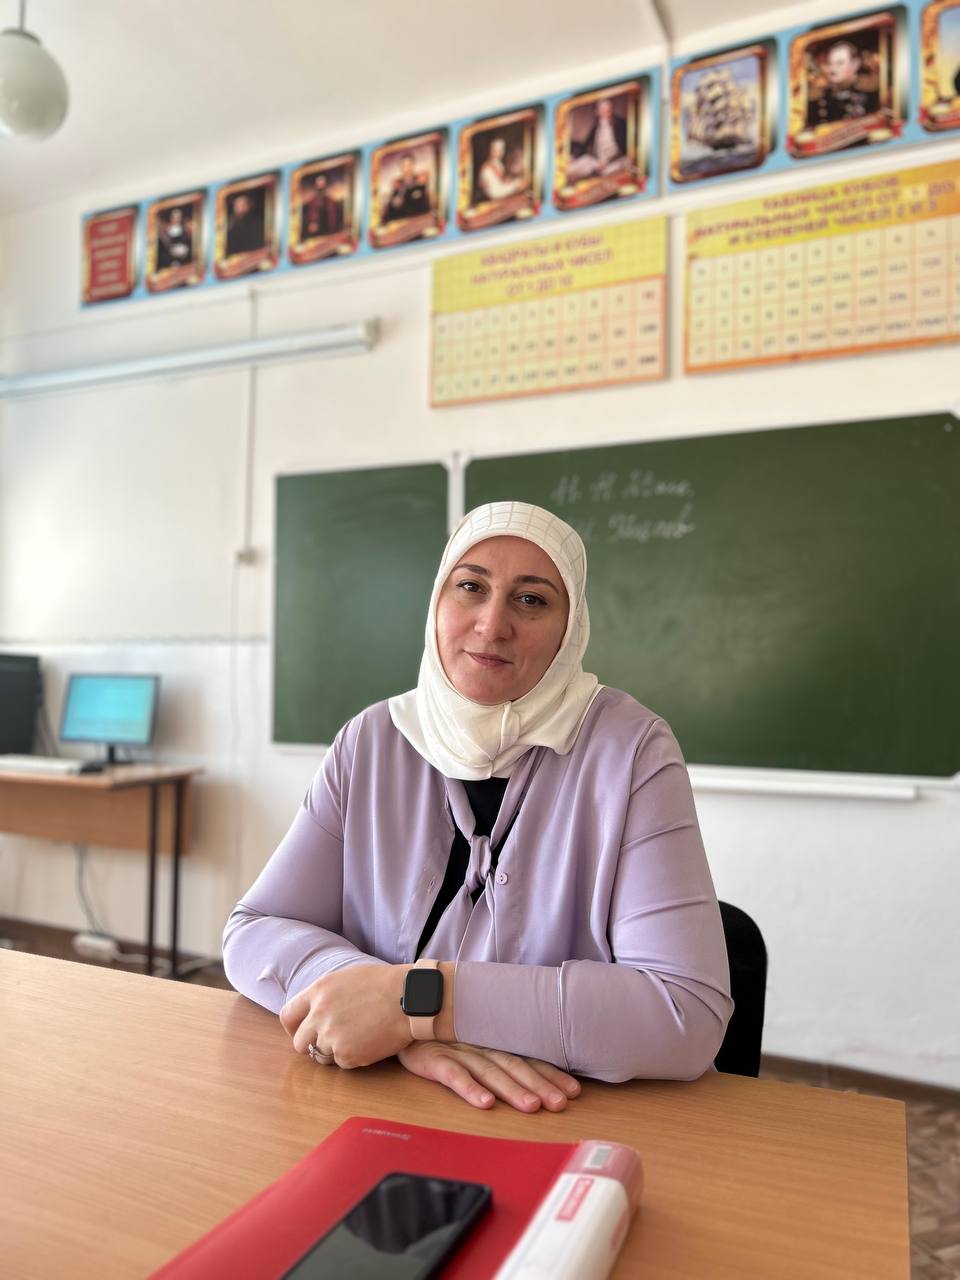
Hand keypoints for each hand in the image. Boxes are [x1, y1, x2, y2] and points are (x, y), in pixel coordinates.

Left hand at [280, 964, 411, 1068]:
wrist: (411, 997)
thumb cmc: (385, 985)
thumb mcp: (347, 978)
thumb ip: (325, 995)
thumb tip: (313, 1010)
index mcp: (319, 991)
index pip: (288, 1015)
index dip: (293, 1028)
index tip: (303, 1033)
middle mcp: (319, 1014)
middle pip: (299, 1042)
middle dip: (313, 1045)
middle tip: (332, 1042)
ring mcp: (332, 1035)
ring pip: (321, 1056)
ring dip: (335, 1052)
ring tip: (359, 1038)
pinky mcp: (347, 1054)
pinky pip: (342, 1064)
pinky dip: (354, 1058)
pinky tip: (370, 1043)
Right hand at [398, 1041, 580, 1112]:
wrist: (401, 1012)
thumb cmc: (442, 1034)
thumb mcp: (473, 1040)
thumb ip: (499, 1054)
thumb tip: (535, 1075)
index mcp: (492, 1041)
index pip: (527, 1058)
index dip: (551, 1074)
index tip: (575, 1091)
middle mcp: (480, 1045)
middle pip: (514, 1065)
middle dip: (539, 1085)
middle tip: (560, 1103)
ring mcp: (457, 1051)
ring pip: (489, 1071)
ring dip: (511, 1089)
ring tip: (532, 1106)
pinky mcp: (433, 1058)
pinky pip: (453, 1074)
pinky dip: (470, 1088)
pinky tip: (485, 1103)